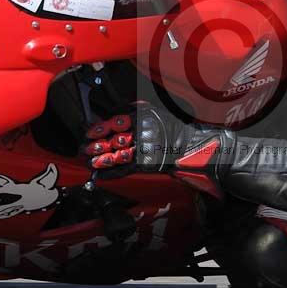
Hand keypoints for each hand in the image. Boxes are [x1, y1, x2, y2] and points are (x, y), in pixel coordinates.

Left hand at [83, 103, 229, 183]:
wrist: (201, 148)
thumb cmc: (182, 132)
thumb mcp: (160, 114)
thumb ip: (141, 112)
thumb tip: (119, 113)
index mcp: (147, 115)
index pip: (119, 119)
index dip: (102, 126)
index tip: (89, 130)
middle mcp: (146, 129)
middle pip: (116, 136)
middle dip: (99, 143)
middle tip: (85, 147)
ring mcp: (147, 146)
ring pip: (119, 152)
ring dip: (102, 158)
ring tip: (91, 161)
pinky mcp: (150, 162)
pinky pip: (127, 167)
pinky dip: (112, 172)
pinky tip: (100, 175)